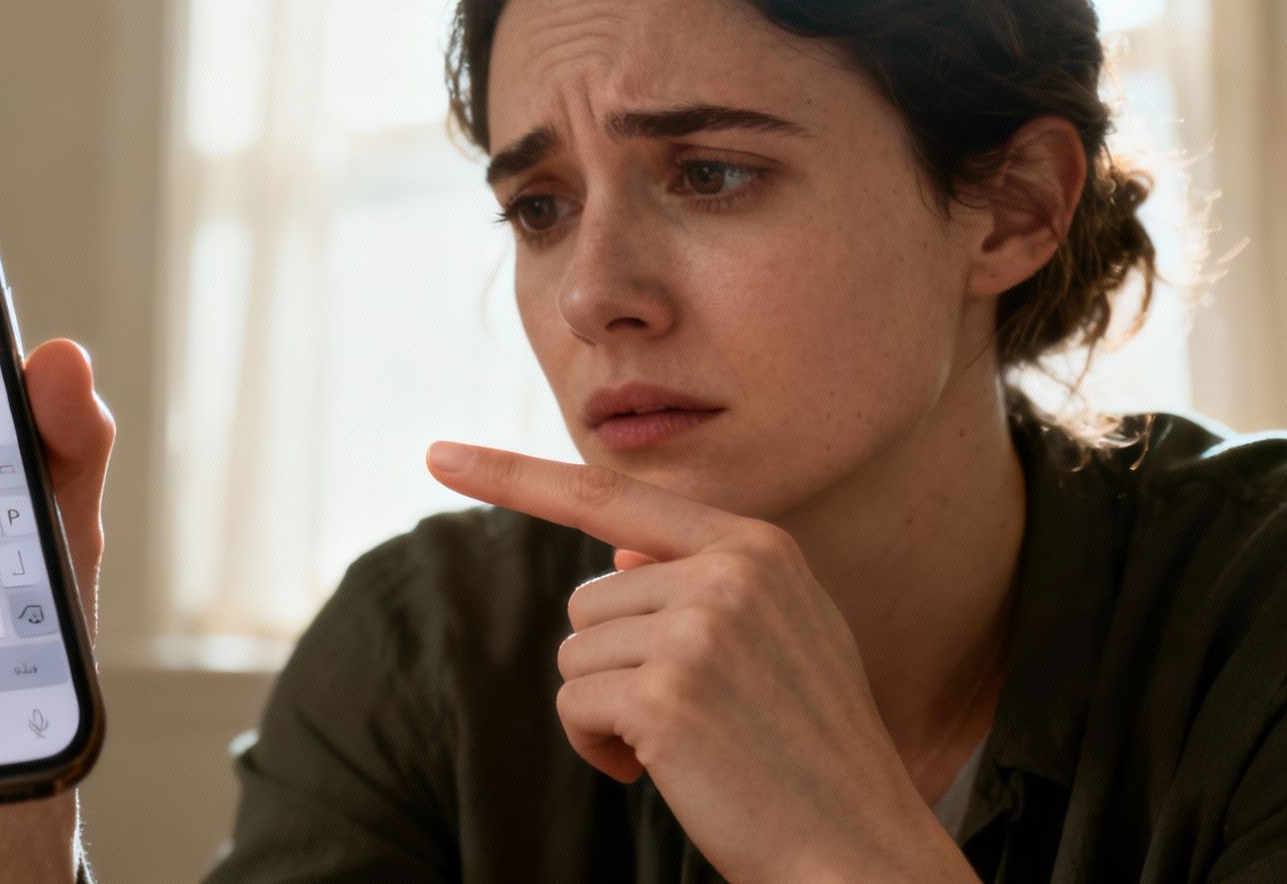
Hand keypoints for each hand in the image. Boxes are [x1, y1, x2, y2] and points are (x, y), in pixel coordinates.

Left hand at [425, 442, 974, 883]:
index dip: (514, 476)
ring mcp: (699, 631)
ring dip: (607, 710)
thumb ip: (703, 583)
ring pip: (574, 655)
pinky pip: (573, 706)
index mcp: (756, 547)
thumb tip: (617, 550)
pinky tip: (660, 772)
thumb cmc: (810, 749)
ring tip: (688, 746)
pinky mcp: (666, 696)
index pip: (609, 495)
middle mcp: (729, 573)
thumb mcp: (780, 639)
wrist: (860, 850)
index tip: (438, 454)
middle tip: (693, 717)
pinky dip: (598, 747)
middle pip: (588, 601)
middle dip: (615, 666)